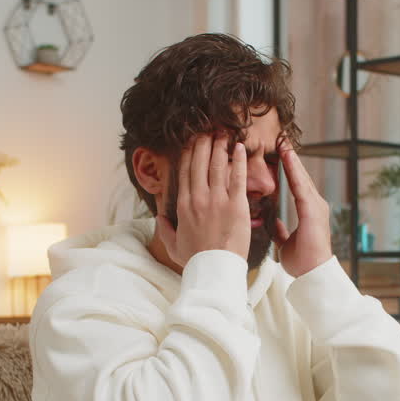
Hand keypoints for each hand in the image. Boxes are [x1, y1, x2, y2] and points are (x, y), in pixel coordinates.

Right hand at [155, 134, 250, 267]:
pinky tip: (240, 148)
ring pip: (218, 165)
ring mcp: (218, 200)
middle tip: (208, 130)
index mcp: (183, 205)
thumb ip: (165, 229)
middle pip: (200, 162)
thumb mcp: (173, 246)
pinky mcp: (236, 205)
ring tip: (223, 133)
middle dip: (203, 143)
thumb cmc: (195, 261)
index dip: (188, 153)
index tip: (191, 141)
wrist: (214, 271)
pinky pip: (238, 177)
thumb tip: (159, 218)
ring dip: (220, 146)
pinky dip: (239, 160)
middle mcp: (199, 198)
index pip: (185, 172)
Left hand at [274, 141, 332, 276]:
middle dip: (291, 158)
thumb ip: (280, 231)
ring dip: (292, 159)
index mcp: (308, 211)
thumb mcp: (285, 243)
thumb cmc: (303, 262)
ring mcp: (316, 206)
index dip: (288, 169)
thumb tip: (273, 223)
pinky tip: (287, 158)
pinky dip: (293, 171)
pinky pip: (300, 186)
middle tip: (282, 140)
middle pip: (300, 176)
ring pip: (301, 177)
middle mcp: (314, 205)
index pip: (296, 185)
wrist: (314, 274)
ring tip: (284, 142)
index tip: (280, 154)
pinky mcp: (312, 211)